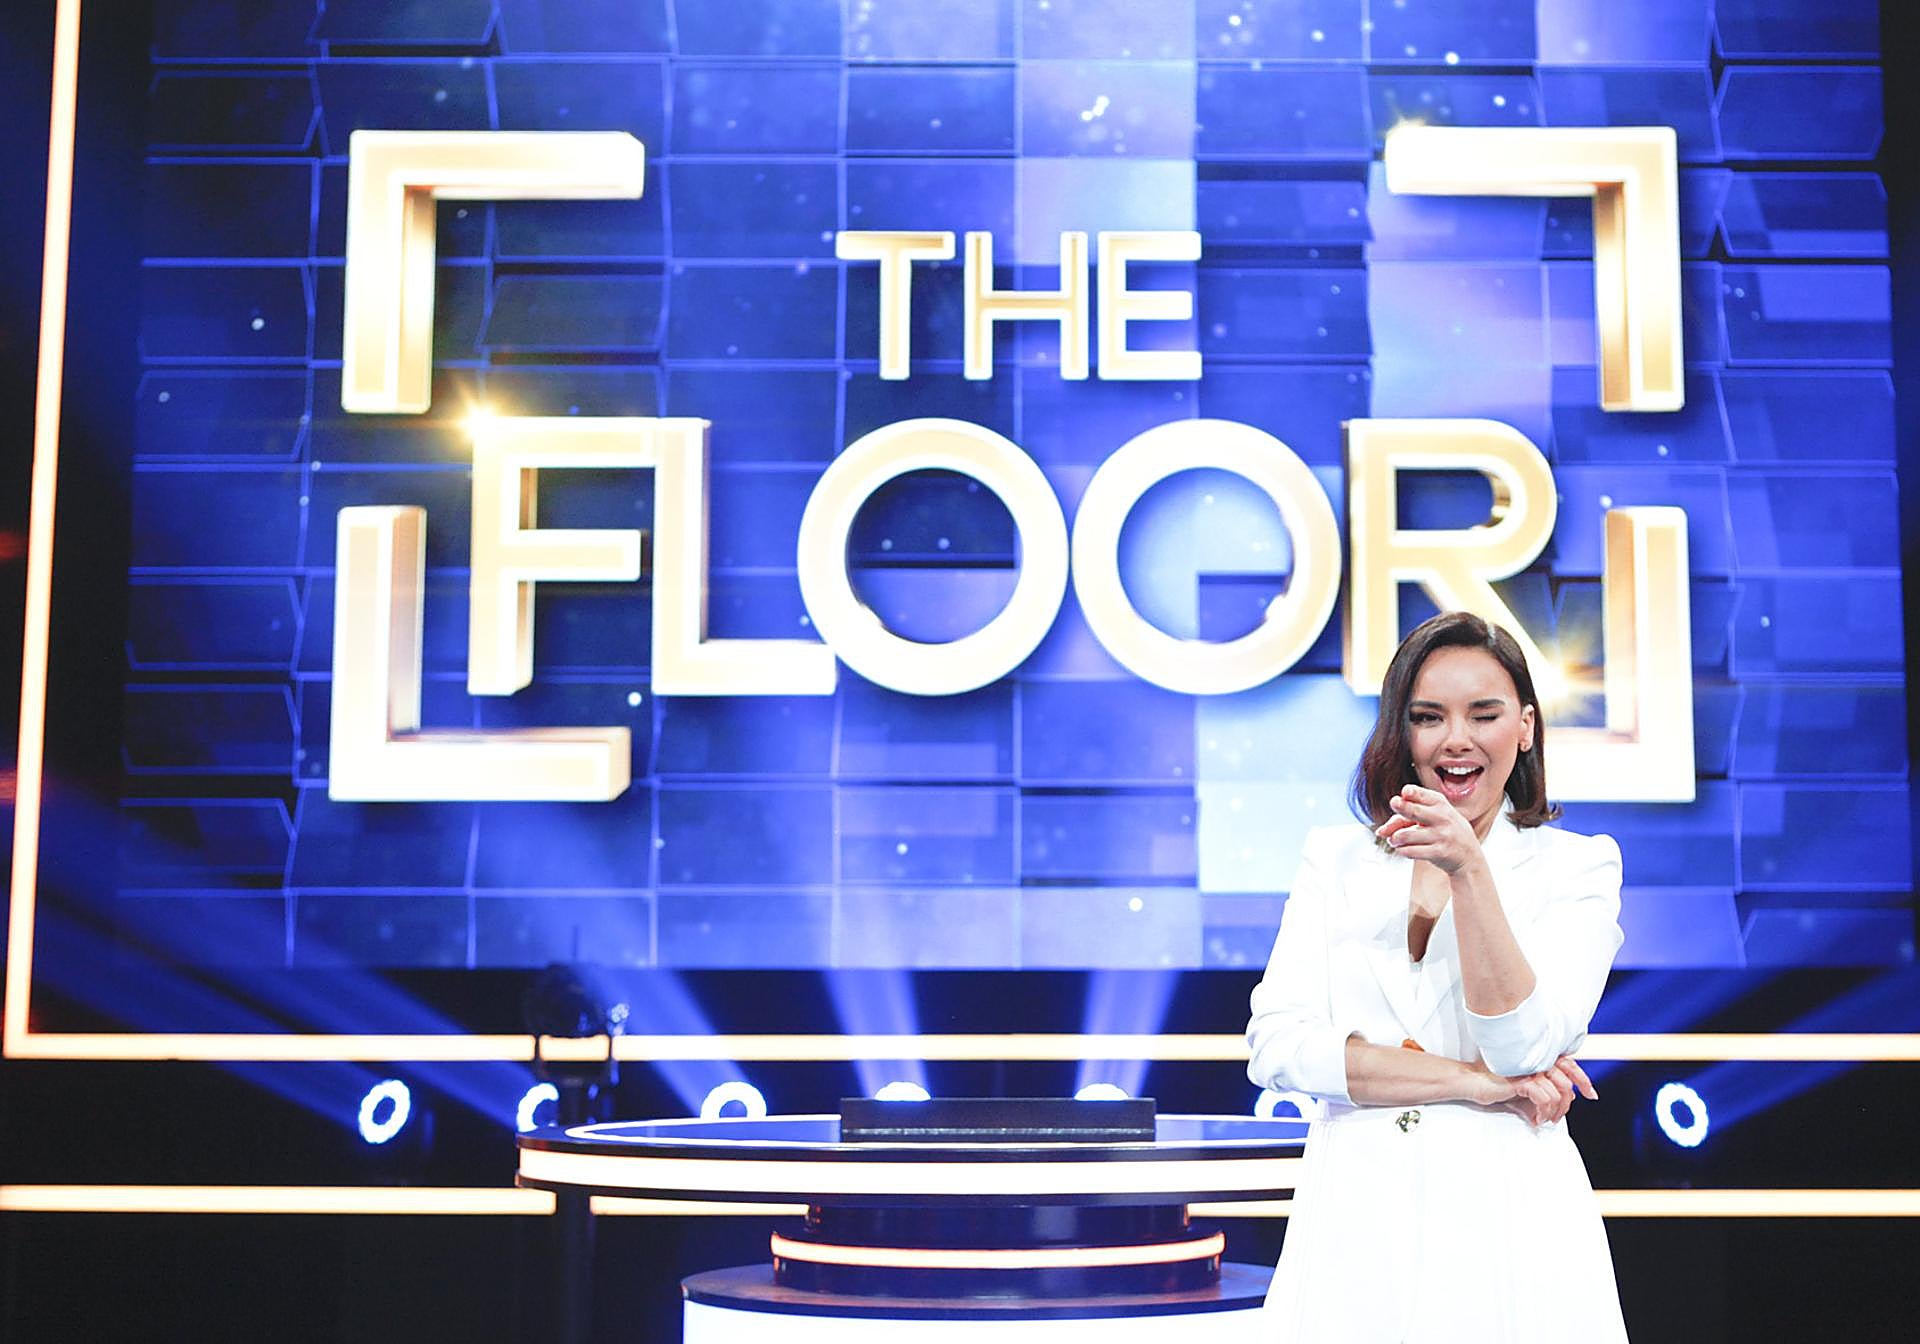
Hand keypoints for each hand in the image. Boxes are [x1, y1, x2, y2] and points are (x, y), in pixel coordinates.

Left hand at [1374, 785, 1481, 874]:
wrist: (1468, 856)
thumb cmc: (1444, 832)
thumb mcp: (1432, 818)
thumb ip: (1406, 818)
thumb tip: (1380, 831)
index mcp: (1440, 804)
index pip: (1423, 795)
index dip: (1411, 792)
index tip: (1404, 793)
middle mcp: (1443, 818)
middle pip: (1414, 811)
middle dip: (1400, 806)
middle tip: (1393, 803)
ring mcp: (1442, 836)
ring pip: (1406, 835)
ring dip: (1394, 838)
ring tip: (1394, 839)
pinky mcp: (1439, 853)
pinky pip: (1410, 851)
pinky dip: (1401, 850)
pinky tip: (1402, 849)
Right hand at [1463, 1055, 1596, 1125]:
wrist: (1471, 1082)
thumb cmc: (1494, 1085)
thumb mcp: (1522, 1091)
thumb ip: (1540, 1094)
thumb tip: (1556, 1109)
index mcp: (1538, 1058)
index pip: (1569, 1065)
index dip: (1584, 1079)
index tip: (1591, 1094)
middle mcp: (1536, 1059)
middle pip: (1567, 1082)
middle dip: (1567, 1105)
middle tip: (1556, 1118)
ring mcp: (1529, 1068)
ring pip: (1559, 1093)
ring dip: (1554, 1112)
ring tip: (1543, 1119)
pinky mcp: (1522, 1079)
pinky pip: (1545, 1098)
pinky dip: (1543, 1112)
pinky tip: (1535, 1118)